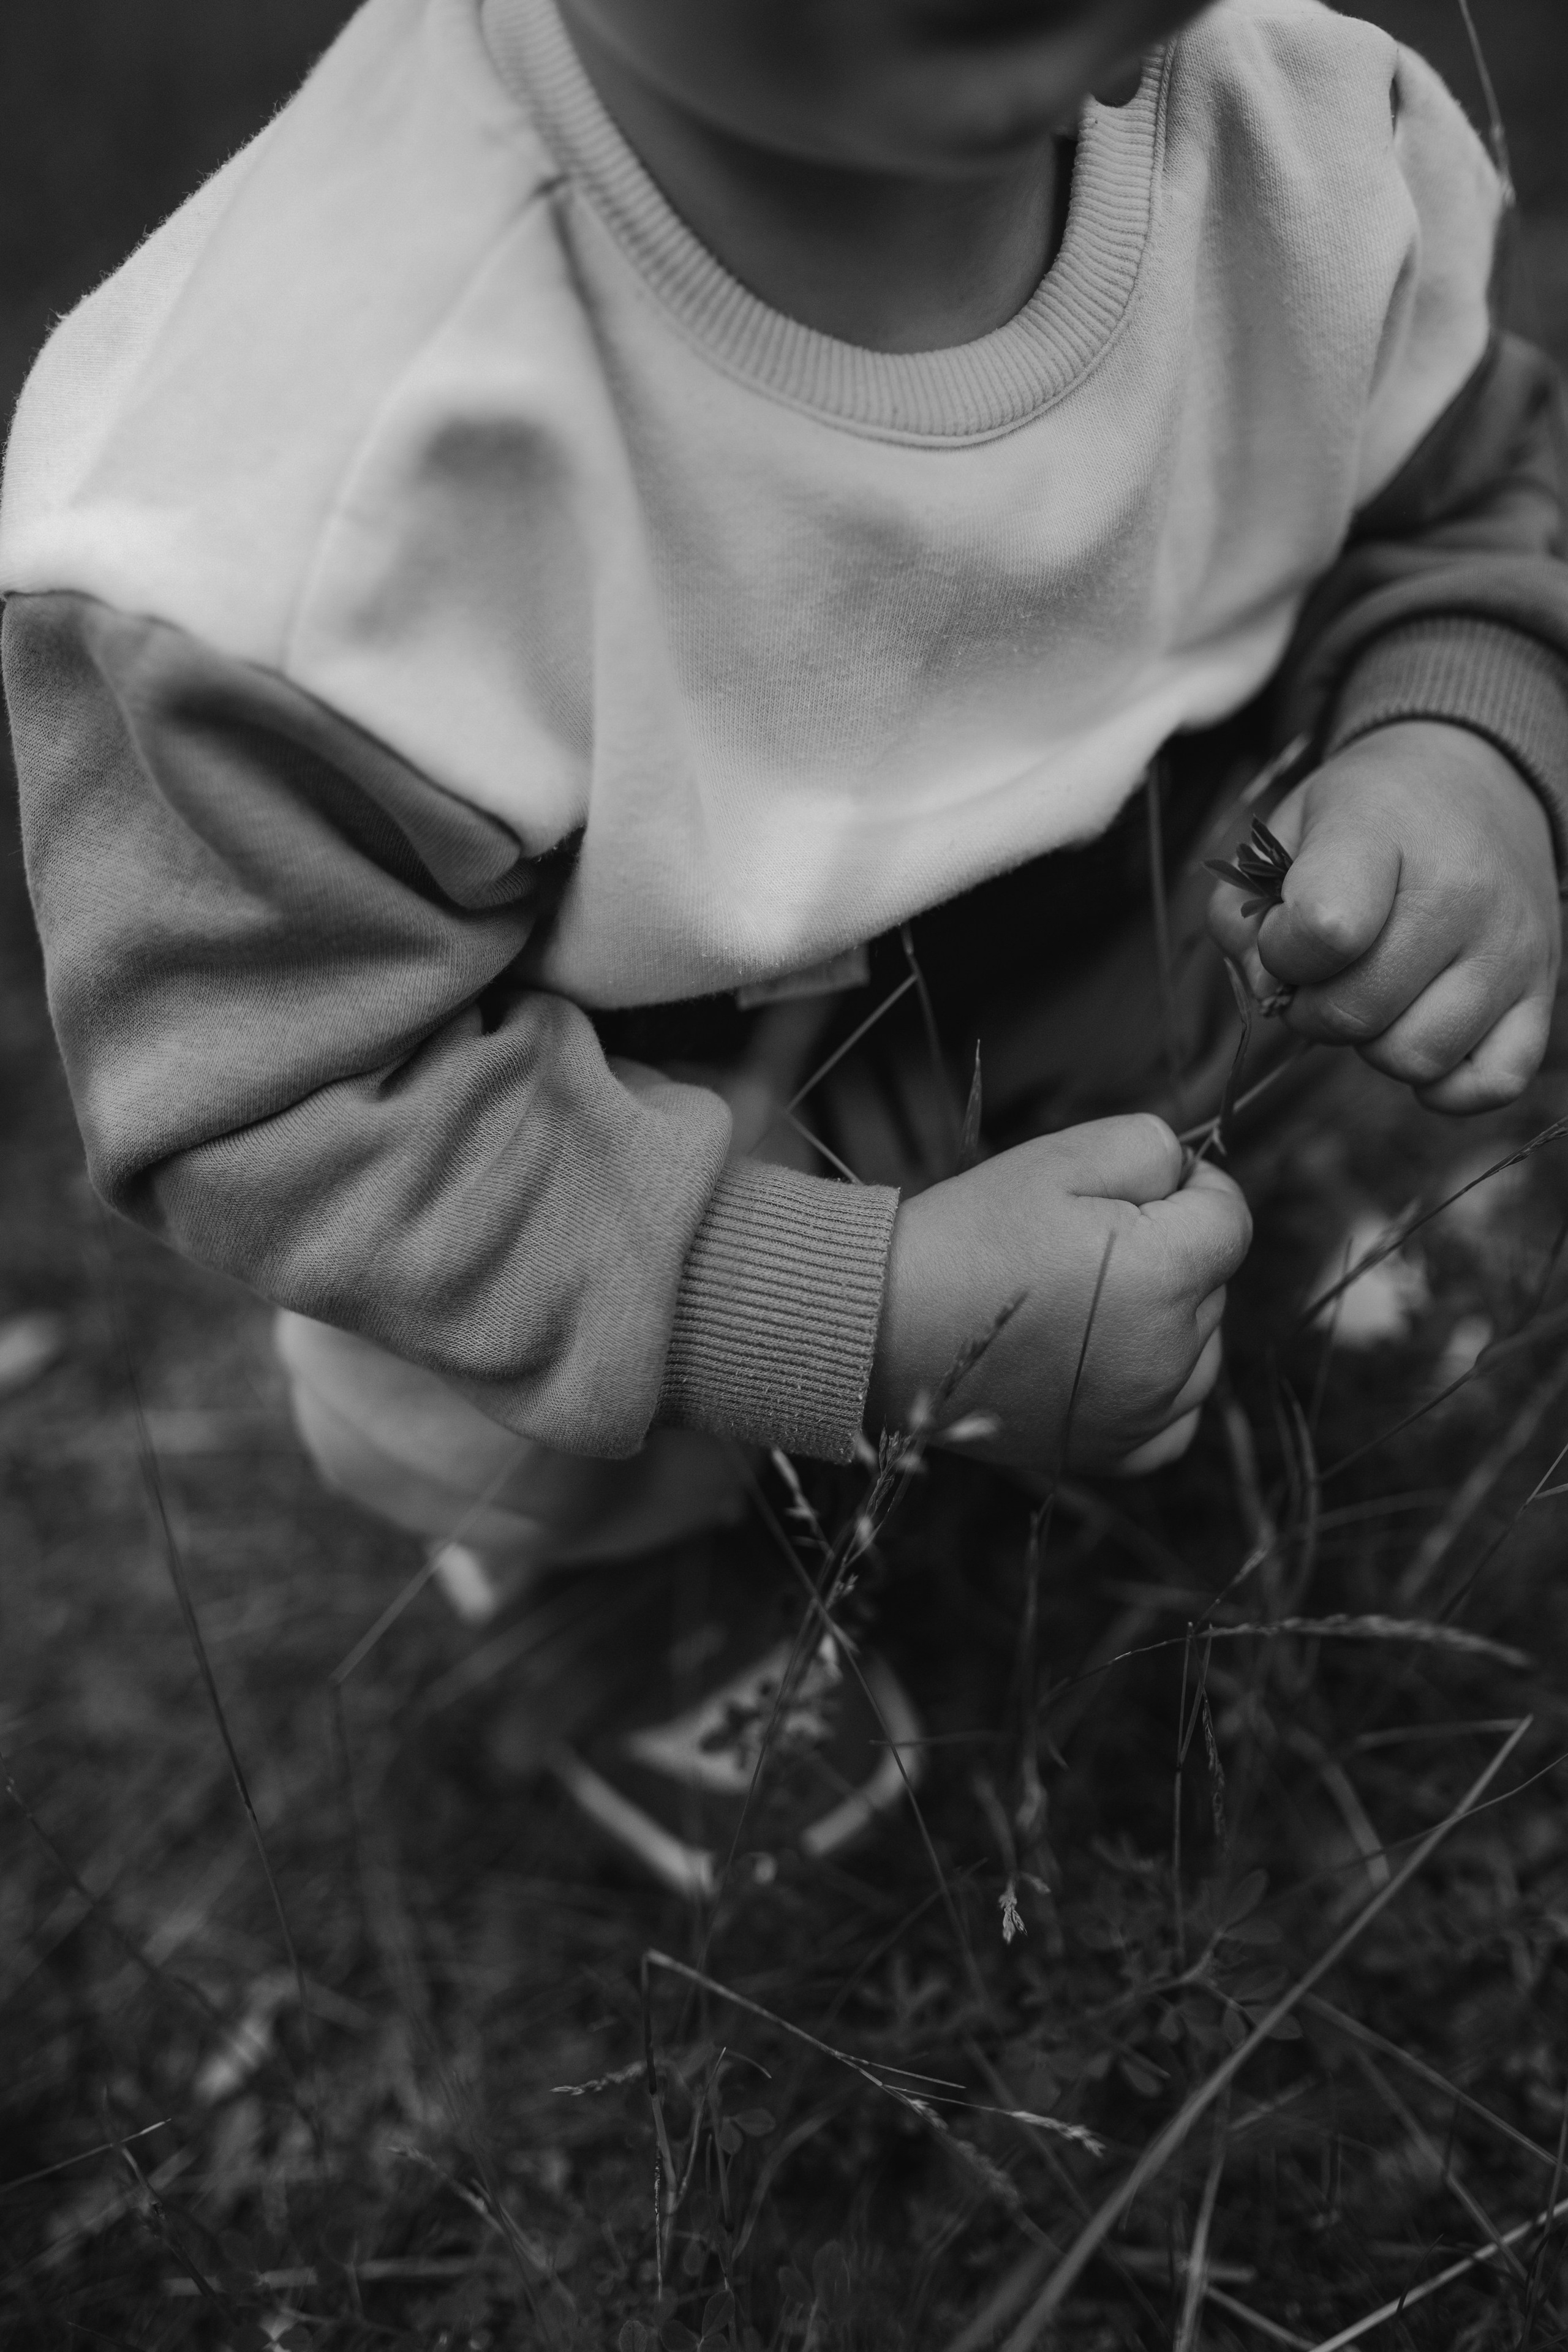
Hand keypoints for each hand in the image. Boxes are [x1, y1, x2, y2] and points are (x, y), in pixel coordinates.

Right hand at [866, 1115, 1250, 1476]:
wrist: (885, 1325)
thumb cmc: (970, 1235)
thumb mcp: (1059, 1157)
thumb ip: (1151, 1146)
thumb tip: (1189, 1173)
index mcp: (1166, 1275)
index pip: (1232, 1217)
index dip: (1192, 1186)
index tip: (1138, 1186)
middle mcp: (1169, 1356)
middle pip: (1214, 1282)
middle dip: (1171, 1248)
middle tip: (1084, 1239)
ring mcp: (1144, 1414)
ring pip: (1203, 1348)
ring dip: (1171, 1317)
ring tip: (1089, 1296)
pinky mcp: (1112, 1452)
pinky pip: (1177, 1417)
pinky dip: (1161, 1388)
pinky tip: (1113, 1358)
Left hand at [1208, 724, 1560, 1112]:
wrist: (1475, 777)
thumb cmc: (1366, 816)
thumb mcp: (1282, 831)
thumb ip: (1240, 917)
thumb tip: (1269, 999)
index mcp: (1383, 834)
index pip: (1322, 932)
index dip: (1281, 953)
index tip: (1287, 933)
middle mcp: (1462, 893)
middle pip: (1357, 1013)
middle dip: (1316, 1008)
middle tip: (1327, 971)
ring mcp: (1510, 948)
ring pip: (1416, 1057)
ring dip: (1375, 1043)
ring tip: (1378, 992)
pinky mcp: (1543, 989)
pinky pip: (1494, 1083)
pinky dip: (1448, 1084)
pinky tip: (1420, 1033)